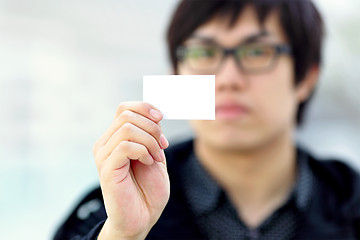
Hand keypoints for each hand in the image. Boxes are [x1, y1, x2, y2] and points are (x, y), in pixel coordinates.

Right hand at [93, 102, 169, 239]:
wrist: (143, 216)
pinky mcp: (106, 168)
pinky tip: (148, 163)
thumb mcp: (155, 154)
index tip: (162, 118)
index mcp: (116, 138)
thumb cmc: (148, 188)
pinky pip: (126, 146)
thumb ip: (152, 134)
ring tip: (156, 158)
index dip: (145, 108)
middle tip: (162, 146)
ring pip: (128, 128)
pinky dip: (144, 152)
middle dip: (152, 127)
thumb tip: (155, 114)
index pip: (124, 108)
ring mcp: (103, 155)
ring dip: (150, 141)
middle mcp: (106, 143)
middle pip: (127, 115)